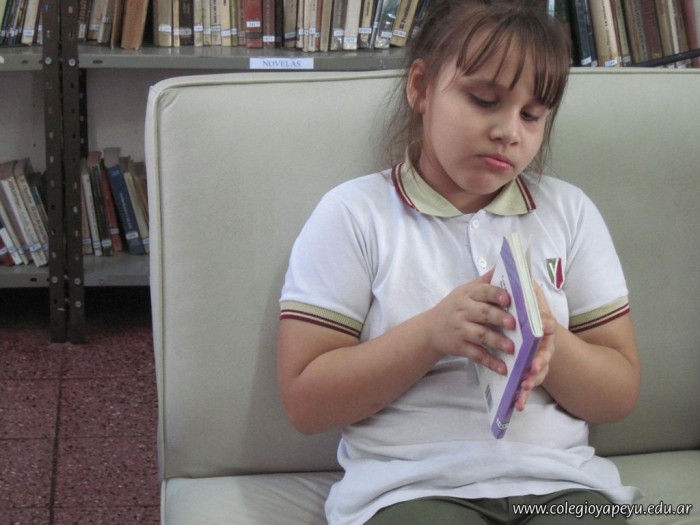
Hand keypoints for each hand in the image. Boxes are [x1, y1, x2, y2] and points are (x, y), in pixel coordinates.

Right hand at [426, 269, 516, 374]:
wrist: (430, 329)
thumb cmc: (455, 306)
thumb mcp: (466, 290)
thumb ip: (485, 280)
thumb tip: (505, 263)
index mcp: (467, 294)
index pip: (482, 291)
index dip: (496, 294)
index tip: (508, 299)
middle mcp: (463, 311)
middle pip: (482, 313)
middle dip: (498, 318)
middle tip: (514, 324)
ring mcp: (460, 330)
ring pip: (480, 335)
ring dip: (496, 342)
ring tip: (512, 348)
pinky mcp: (460, 347)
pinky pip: (476, 354)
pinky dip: (490, 361)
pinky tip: (503, 368)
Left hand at [514, 282, 556, 410]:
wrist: (531, 328)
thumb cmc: (527, 311)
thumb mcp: (528, 298)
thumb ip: (525, 288)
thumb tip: (520, 265)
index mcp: (543, 325)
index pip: (547, 325)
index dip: (546, 326)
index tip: (544, 327)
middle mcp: (544, 344)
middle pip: (545, 354)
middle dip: (539, 361)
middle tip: (532, 368)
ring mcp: (538, 359)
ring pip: (538, 372)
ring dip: (532, 381)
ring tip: (523, 389)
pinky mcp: (529, 371)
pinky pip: (527, 384)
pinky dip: (523, 394)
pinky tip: (518, 404)